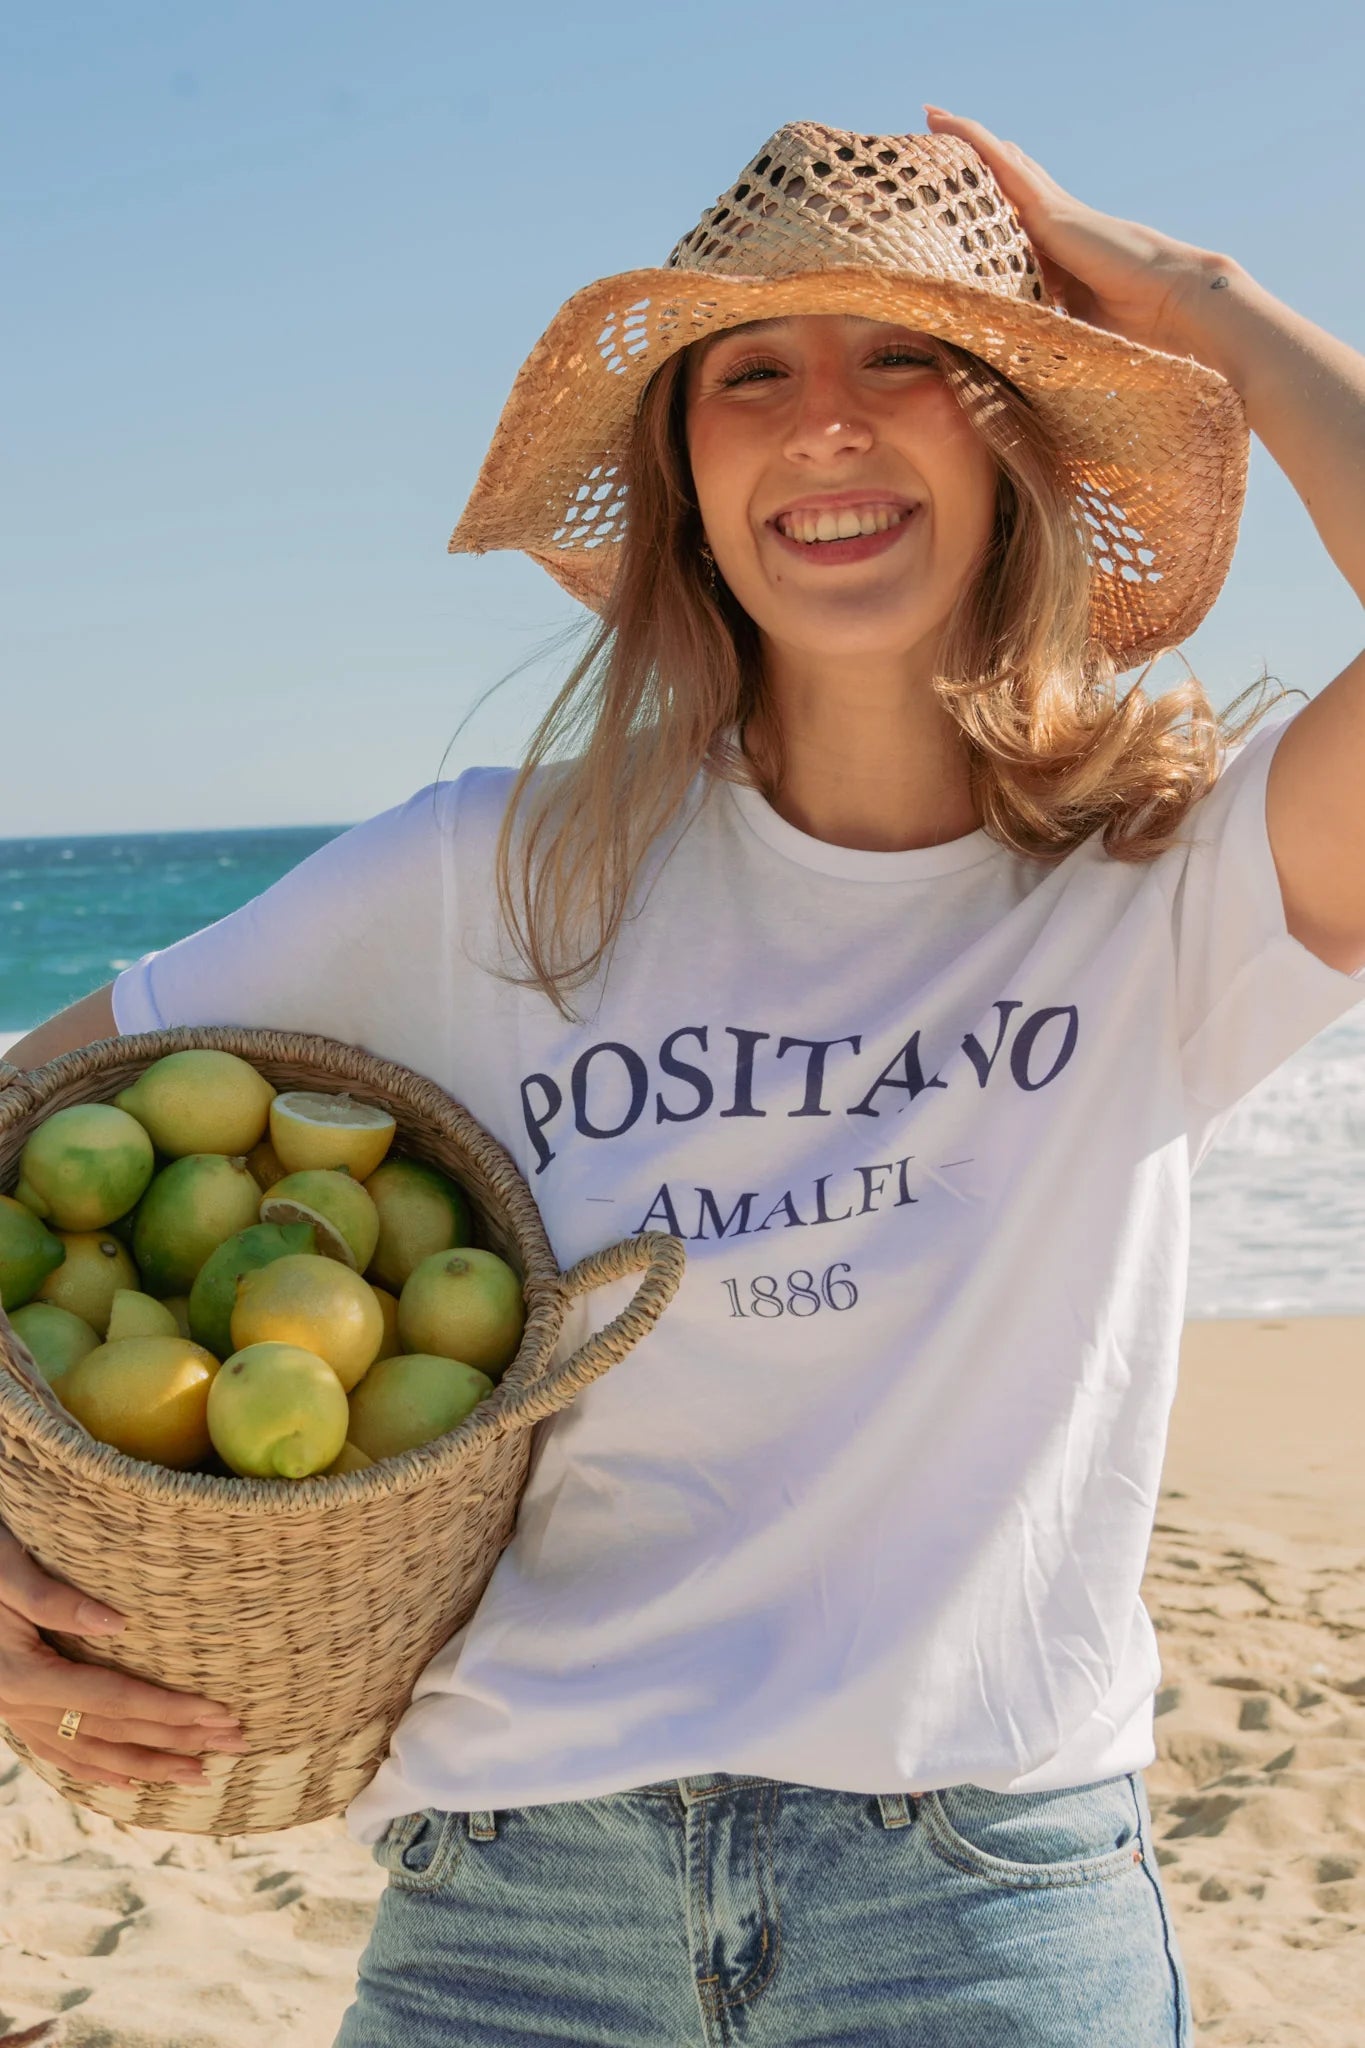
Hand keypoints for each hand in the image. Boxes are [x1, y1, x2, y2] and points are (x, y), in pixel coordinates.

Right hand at [0, 1523, 246, 1789]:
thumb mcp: (5, 1568)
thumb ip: (53, 1598)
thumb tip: (119, 1622)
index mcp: (22, 1675)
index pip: (114, 1700)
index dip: (170, 1710)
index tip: (220, 1714)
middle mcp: (18, 1706)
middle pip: (112, 1733)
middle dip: (177, 1742)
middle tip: (235, 1745)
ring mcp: (14, 1714)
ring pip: (90, 1753)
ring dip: (148, 1766)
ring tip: (198, 1777)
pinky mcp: (14, 1708)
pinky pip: (60, 1753)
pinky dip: (98, 1770)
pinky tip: (129, 1780)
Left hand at [923, 105, 1229, 359]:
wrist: (1177, 307)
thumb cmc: (1137, 335)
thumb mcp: (1074, 334)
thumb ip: (1045, 332)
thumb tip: (1016, 360)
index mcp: (1063, 261)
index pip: (1018, 229)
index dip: (993, 212)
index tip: (964, 207)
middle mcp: (1057, 229)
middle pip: (1007, 187)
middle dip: (975, 167)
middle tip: (937, 136)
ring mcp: (1055, 215)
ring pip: (1002, 168)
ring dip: (967, 142)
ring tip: (931, 116)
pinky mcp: (1051, 212)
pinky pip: (1003, 168)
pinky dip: (975, 144)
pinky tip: (946, 124)